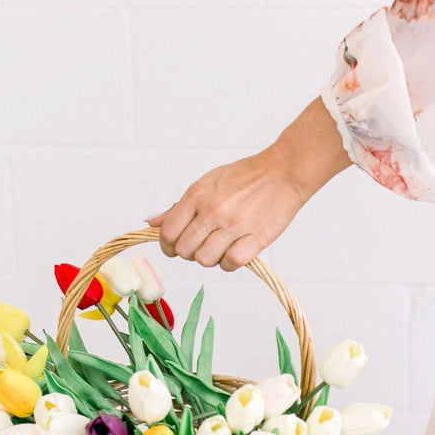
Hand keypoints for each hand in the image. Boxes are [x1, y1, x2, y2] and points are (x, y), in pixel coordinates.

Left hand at [145, 147, 307, 270]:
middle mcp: (212, 210)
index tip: (177, 246)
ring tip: (222, 246)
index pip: (168, 233)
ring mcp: (234, 225)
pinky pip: (231, 263)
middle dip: (191, 252)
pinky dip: (231, 262)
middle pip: (184, 251)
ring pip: (205, 260)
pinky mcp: (256, 238)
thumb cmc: (246, 176)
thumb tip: (151, 222)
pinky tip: (237, 251)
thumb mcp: (206, 183)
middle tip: (204, 244)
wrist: (283, 171)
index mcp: (197, 195)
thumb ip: (179, 206)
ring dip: (212, 258)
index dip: (169, 246)